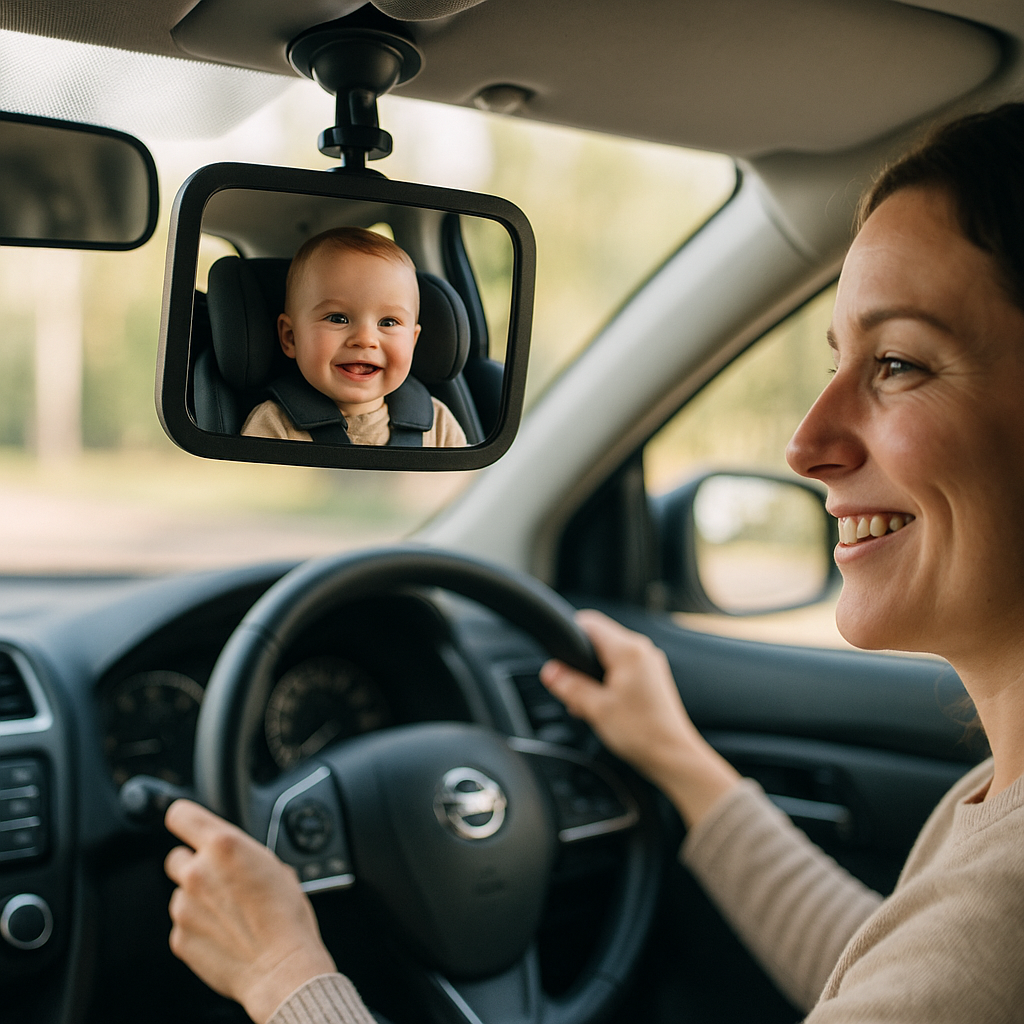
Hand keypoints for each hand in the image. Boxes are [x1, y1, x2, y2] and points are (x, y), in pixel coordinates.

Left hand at [164, 799, 336, 1023]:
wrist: (281, 968)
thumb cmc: (287, 918)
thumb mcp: (276, 867)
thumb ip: (246, 855)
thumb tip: (238, 859)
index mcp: (224, 846)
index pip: (181, 814)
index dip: (185, 820)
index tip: (188, 826)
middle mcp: (198, 872)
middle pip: (176, 857)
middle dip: (194, 865)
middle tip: (219, 880)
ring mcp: (184, 907)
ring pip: (181, 893)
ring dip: (197, 900)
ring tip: (229, 915)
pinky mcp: (179, 937)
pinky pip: (183, 924)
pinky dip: (198, 927)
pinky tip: (223, 935)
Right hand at [540, 610, 739, 825]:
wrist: (673, 756)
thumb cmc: (643, 733)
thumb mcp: (595, 708)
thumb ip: (569, 685)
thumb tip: (550, 671)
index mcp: (628, 651)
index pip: (590, 624)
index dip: (569, 635)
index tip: (558, 655)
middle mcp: (642, 651)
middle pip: (599, 641)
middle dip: (581, 663)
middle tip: (574, 691)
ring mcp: (649, 664)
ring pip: (609, 657)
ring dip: (594, 676)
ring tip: (590, 705)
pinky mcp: (651, 678)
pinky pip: (622, 670)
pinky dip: (608, 683)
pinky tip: (604, 708)